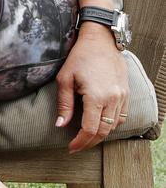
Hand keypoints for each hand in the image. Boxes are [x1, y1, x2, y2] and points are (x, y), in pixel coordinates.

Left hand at [54, 26, 128, 151]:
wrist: (101, 40)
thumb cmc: (80, 57)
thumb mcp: (65, 79)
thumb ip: (64, 104)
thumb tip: (60, 125)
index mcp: (96, 97)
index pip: (89, 129)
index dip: (80, 142)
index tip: (71, 148)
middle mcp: (112, 99)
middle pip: (103, 132)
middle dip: (89, 143)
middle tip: (77, 147)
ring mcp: (122, 96)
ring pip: (114, 126)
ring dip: (101, 135)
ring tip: (87, 137)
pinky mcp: (126, 92)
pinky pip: (122, 116)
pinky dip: (112, 125)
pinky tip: (101, 124)